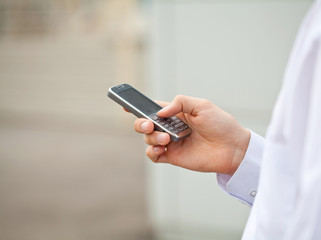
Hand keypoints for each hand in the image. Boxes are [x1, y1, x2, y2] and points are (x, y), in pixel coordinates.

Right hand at [134, 95, 249, 174]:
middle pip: (145, 124)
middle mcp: (170, 127)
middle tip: (150, 124)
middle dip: (141, 123)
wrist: (232, 148)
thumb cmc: (220, 124)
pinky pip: (153, 155)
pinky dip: (152, 151)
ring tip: (167, 138)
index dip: (138, 107)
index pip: (153, 109)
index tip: (125, 104)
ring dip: (152, 137)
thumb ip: (180, 102)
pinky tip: (160, 148)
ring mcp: (170, 142)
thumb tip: (161, 113)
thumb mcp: (202, 105)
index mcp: (176, 113)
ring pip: (147, 138)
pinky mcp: (173, 157)